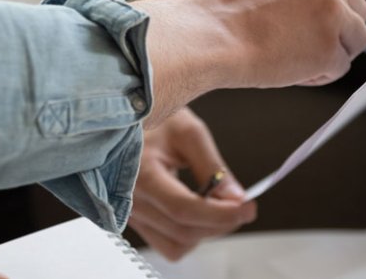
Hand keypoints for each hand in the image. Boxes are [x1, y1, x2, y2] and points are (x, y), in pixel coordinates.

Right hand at [129, 108, 255, 260]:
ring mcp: (129, 215)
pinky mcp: (134, 221)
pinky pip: (166, 243)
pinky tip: (197, 211)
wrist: (118, 119)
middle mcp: (128, 201)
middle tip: (242, 205)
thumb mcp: (187, 132)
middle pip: (184, 231)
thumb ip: (213, 167)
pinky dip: (188, 235)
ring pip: (176, 246)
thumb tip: (236, 198)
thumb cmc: (150, 119)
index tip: (248, 207)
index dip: (221, 214)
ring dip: (205, 232)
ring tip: (218, 206)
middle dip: (221, 222)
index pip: (184, 209)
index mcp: (140, 173)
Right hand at [134, 0, 365, 123]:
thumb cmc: (231, 10)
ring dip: (331, 51)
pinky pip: (340, 67)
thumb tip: (338, 1)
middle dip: (339, 27)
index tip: (336, 3)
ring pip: (356, 40)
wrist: (210, 35)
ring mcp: (335, 12)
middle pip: (361, 8)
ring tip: (292, 51)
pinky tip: (289, 66)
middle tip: (300, 36)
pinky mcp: (332, 48)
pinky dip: (319, 73)